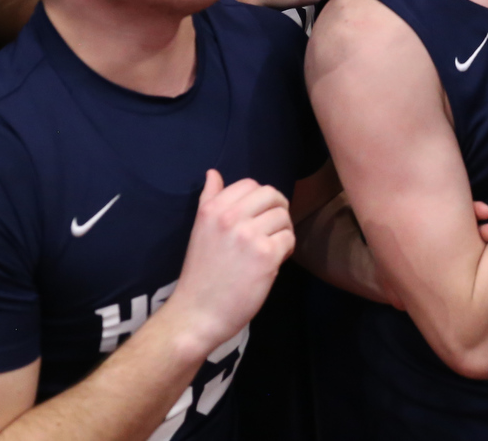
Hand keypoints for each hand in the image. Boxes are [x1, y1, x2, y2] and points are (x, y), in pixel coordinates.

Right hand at [160, 172, 295, 358]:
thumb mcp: (200, 230)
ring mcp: (249, 235)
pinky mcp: (266, 256)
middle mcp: (230, 217)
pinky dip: (286, 249)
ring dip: (282, 231)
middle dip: (277, 209)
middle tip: (271, 229)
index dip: (259, 199)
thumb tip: (213, 173)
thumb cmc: (200, 274)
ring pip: (283, 217)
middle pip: (271, 195)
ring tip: (270, 248)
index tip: (256, 217)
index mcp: (212, 209)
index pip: (249, 184)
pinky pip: (289, 238)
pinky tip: (273, 262)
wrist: (198, 313)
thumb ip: (209, 199)